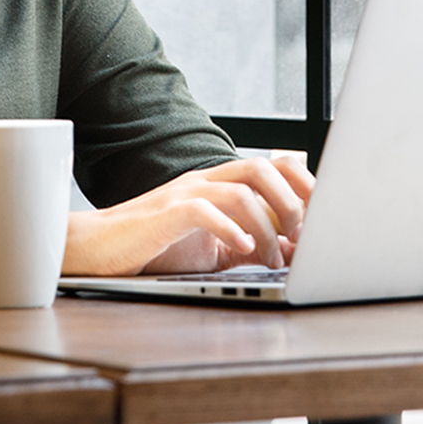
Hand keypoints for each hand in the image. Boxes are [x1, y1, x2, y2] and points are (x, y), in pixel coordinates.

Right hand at [63, 153, 313, 276]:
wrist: (98, 250)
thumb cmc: (155, 249)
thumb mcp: (212, 250)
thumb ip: (249, 245)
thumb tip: (292, 252)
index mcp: (221, 185)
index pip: (274, 167)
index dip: (304, 186)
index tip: (324, 217)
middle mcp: (206, 181)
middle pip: (263, 167)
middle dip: (291, 202)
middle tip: (300, 238)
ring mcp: (185, 193)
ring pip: (241, 190)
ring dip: (265, 226)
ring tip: (270, 257)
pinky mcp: (165, 214)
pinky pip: (204, 209)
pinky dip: (230, 229)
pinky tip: (242, 251)